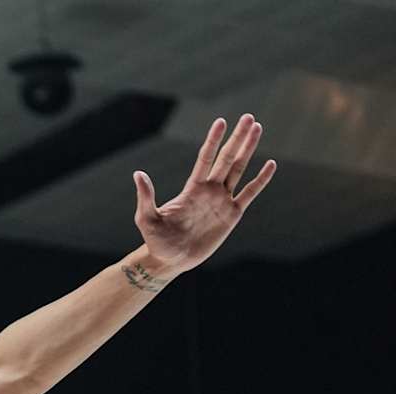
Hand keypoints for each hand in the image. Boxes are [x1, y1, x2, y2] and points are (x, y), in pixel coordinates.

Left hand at [133, 114, 274, 273]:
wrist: (170, 260)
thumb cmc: (156, 240)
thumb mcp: (147, 218)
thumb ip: (146, 196)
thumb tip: (138, 174)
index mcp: (192, 188)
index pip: (205, 158)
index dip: (213, 140)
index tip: (221, 122)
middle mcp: (210, 190)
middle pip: (227, 158)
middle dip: (237, 138)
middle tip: (249, 117)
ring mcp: (222, 201)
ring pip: (239, 170)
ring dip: (249, 150)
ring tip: (257, 130)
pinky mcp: (232, 215)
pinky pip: (249, 194)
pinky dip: (260, 180)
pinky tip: (271, 164)